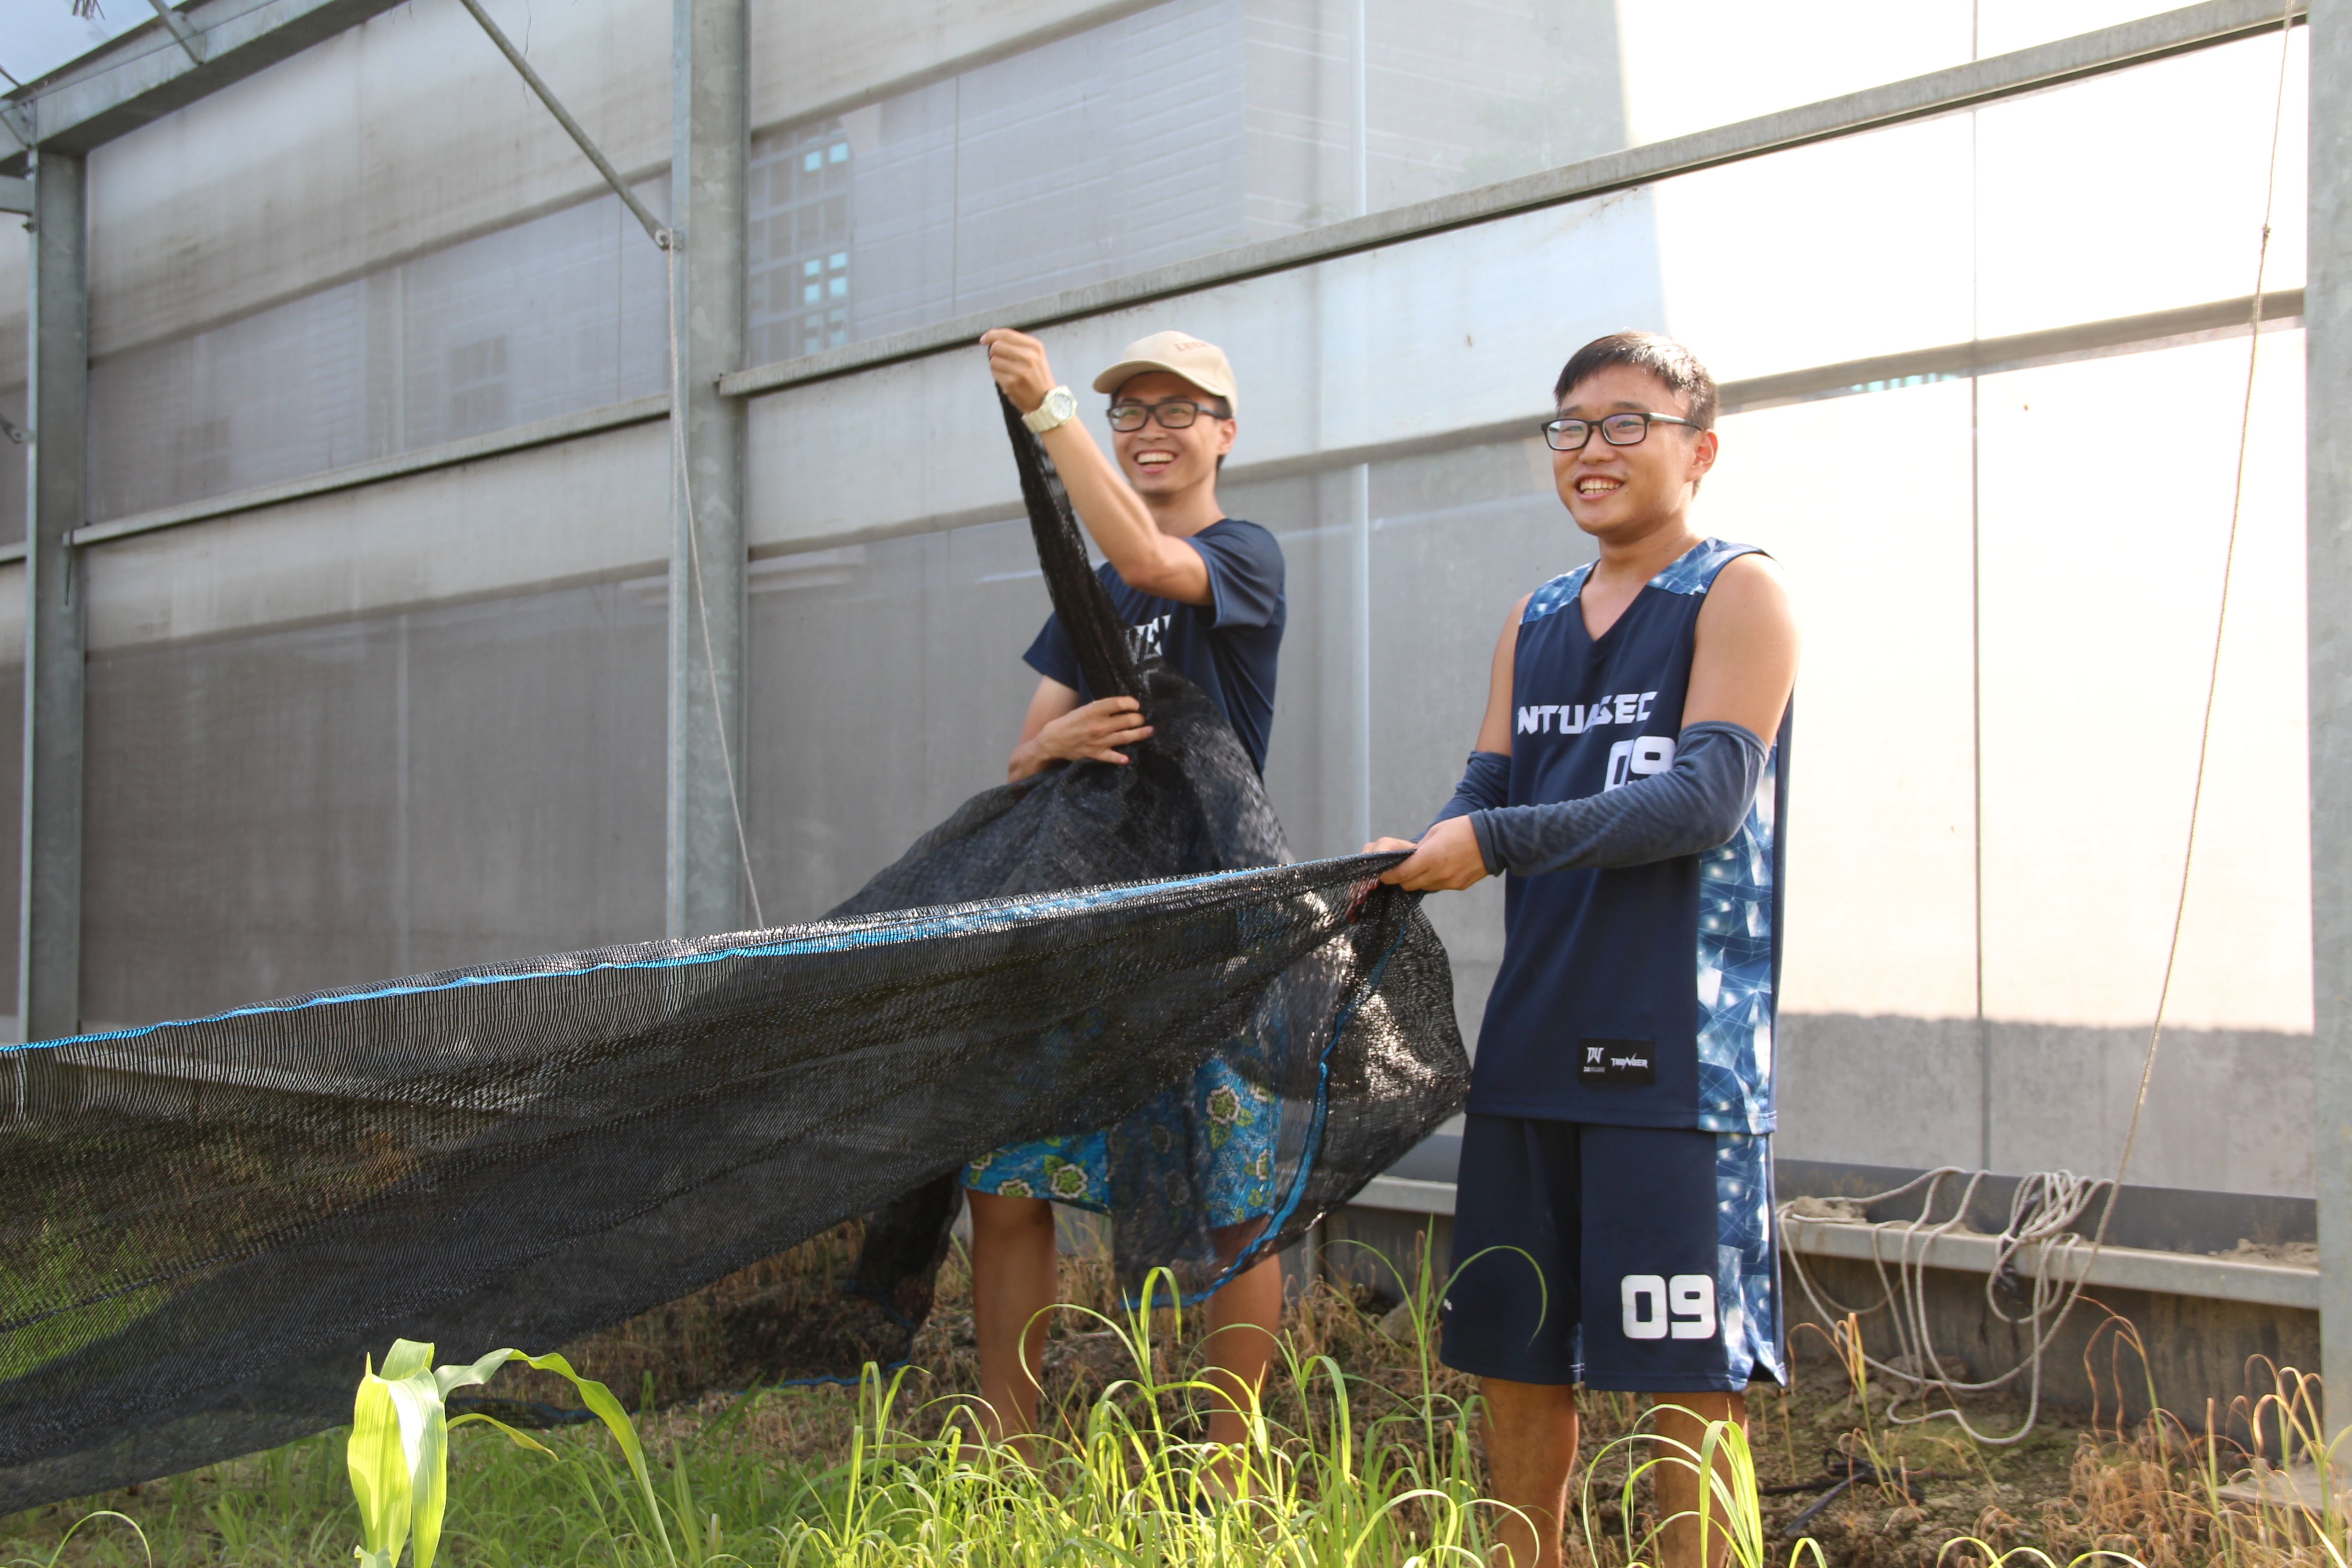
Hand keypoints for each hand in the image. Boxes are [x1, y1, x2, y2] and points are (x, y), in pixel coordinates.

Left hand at [980, 328, 1056, 414]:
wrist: (1046, 401)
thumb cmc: (1037, 377)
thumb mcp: (1035, 355)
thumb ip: (1017, 345)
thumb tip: (992, 338)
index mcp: (1035, 347)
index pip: (1006, 334)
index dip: (991, 335)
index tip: (984, 339)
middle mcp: (1029, 356)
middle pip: (996, 346)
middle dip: (994, 352)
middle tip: (1001, 360)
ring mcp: (1020, 370)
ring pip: (993, 360)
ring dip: (996, 366)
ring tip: (1008, 372)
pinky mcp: (1012, 383)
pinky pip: (994, 373)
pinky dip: (998, 376)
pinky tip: (1008, 380)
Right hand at [1036, 696, 1153, 765]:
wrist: (1052, 741)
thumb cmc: (1068, 722)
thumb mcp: (1083, 709)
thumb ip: (1100, 707)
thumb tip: (1119, 706)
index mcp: (1093, 710)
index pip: (1119, 703)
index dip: (1132, 703)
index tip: (1136, 704)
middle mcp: (1099, 725)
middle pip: (1127, 720)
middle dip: (1138, 718)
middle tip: (1141, 718)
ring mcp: (1099, 740)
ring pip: (1126, 736)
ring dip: (1140, 733)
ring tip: (1149, 730)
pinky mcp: (1096, 754)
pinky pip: (1111, 757)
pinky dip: (1120, 758)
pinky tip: (1128, 758)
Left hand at [1371, 817, 1488, 890]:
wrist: (1494, 840)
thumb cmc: (1463, 830)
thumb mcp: (1436, 832)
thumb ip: (1420, 848)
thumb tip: (1410, 858)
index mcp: (1429, 858)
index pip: (1400, 875)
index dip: (1388, 877)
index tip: (1383, 874)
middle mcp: (1438, 874)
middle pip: (1409, 885)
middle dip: (1402, 879)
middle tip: (1401, 869)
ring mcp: (1449, 883)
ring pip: (1424, 887)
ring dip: (1419, 880)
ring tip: (1424, 867)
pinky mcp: (1459, 886)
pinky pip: (1439, 886)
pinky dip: (1435, 880)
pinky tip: (1442, 868)